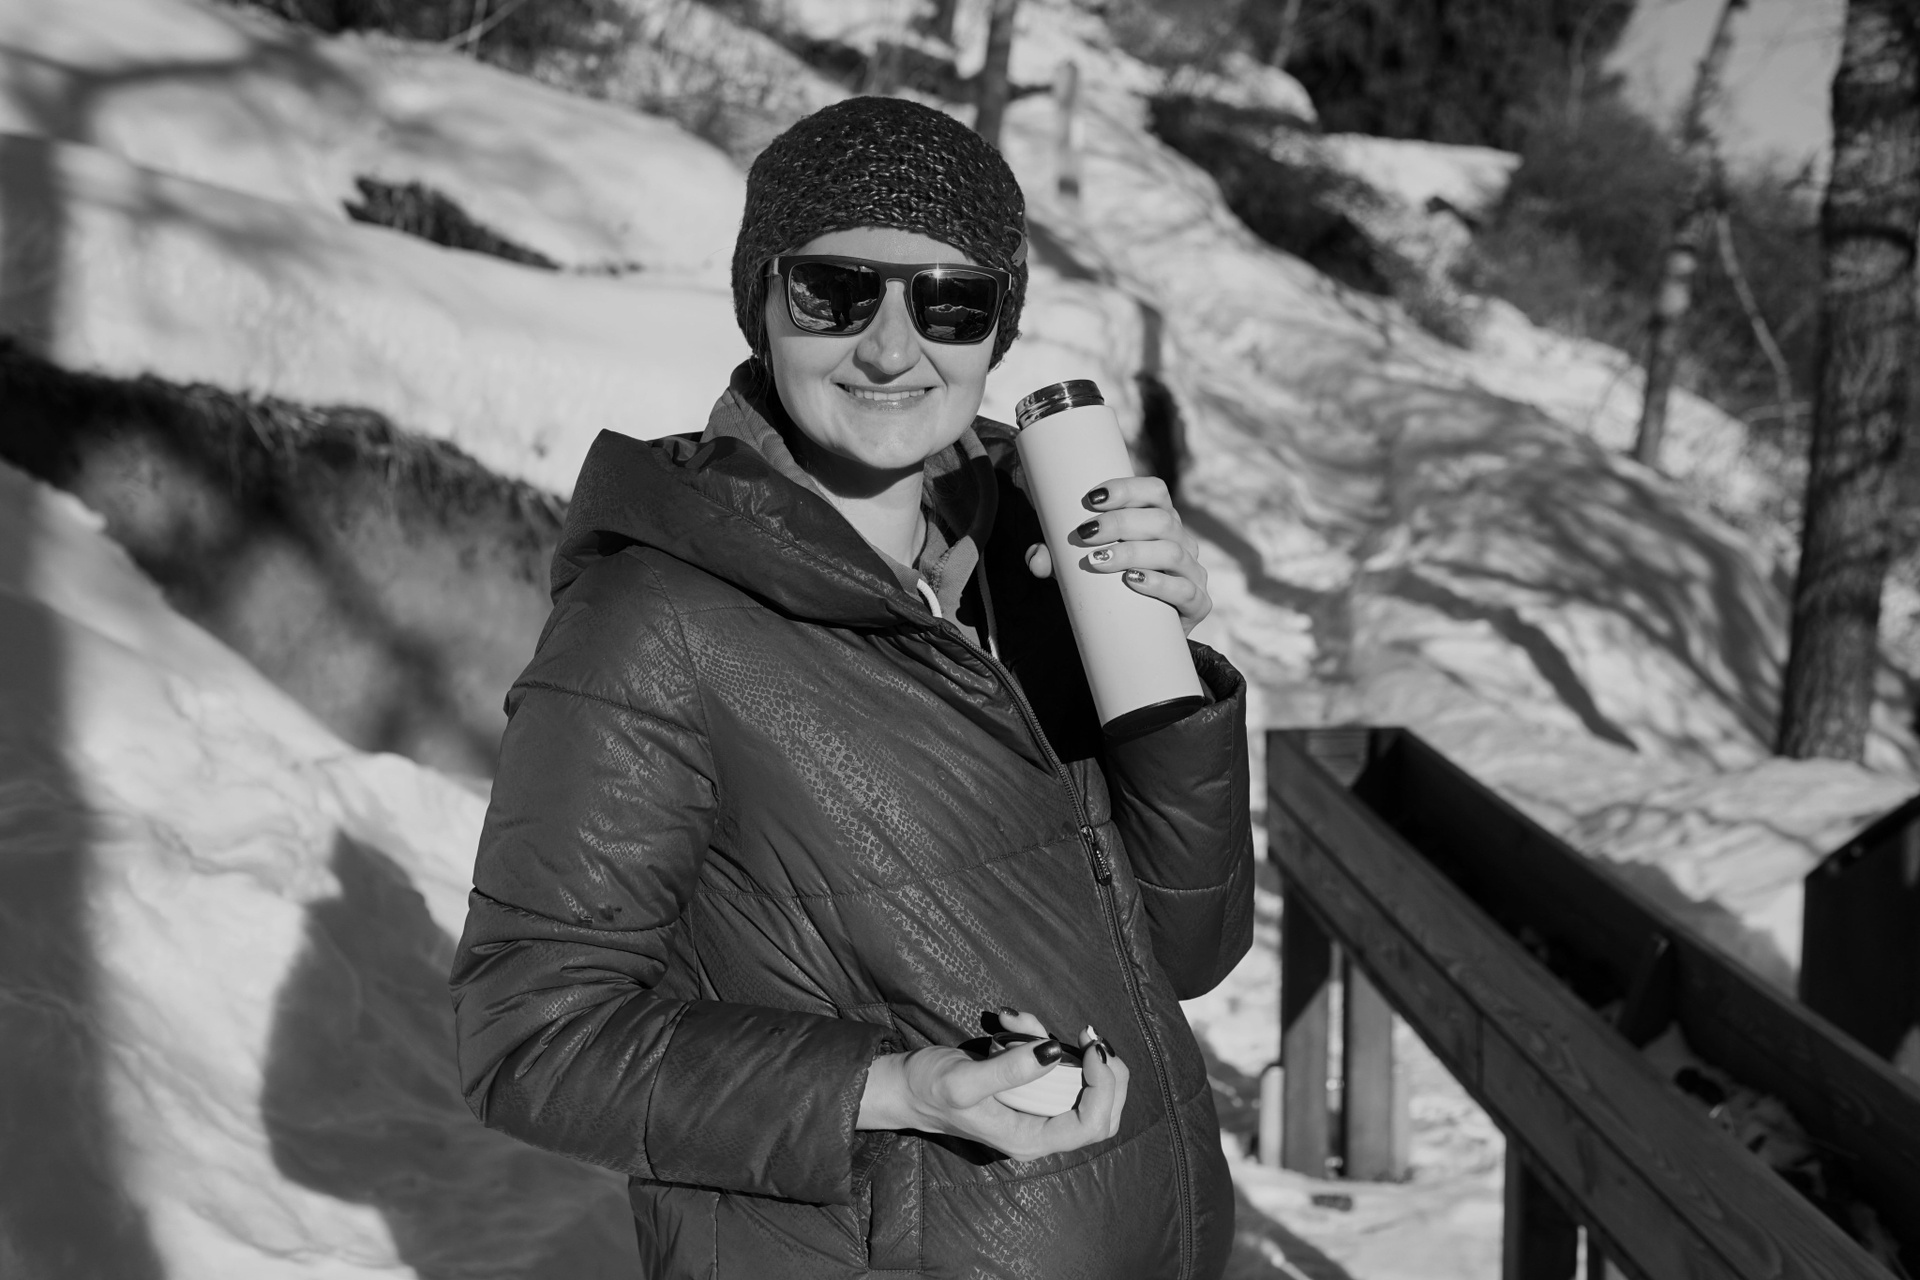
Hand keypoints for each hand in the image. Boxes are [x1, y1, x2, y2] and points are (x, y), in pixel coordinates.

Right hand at [856, 1011, 1128, 1161]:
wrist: (904, 1087)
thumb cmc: (929, 1090)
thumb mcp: (964, 1081)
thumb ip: (1009, 1070)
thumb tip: (1055, 1053)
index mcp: (1030, 1139)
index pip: (1092, 1124)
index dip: (1104, 1086)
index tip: (1092, 1047)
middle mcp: (1040, 1130)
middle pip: (1102, 1110)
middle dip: (1105, 1070)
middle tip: (1089, 1035)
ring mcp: (1037, 1111)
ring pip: (1083, 1084)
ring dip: (1066, 1047)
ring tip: (1018, 1020)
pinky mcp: (1031, 1089)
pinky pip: (1056, 1065)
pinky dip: (1044, 1037)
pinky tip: (1009, 1018)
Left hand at [1024, 476, 1211, 634]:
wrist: (1139, 635)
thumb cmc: (1109, 588)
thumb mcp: (1078, 568)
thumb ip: (1055, 560)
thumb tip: (1036, 560)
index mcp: (1160, 520)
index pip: (1155, 491)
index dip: (1127, 489)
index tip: (1091, 498)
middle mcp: (1181, 541)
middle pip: (1160, 519)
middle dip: (1120, 523)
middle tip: (1085, 534)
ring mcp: (1192, 572)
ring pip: (1171, 551)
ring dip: (1132, 553)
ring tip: (1097, 561)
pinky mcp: (1198, 604)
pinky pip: (1186, 591)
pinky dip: (1159, 584)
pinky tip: (1133, 581)